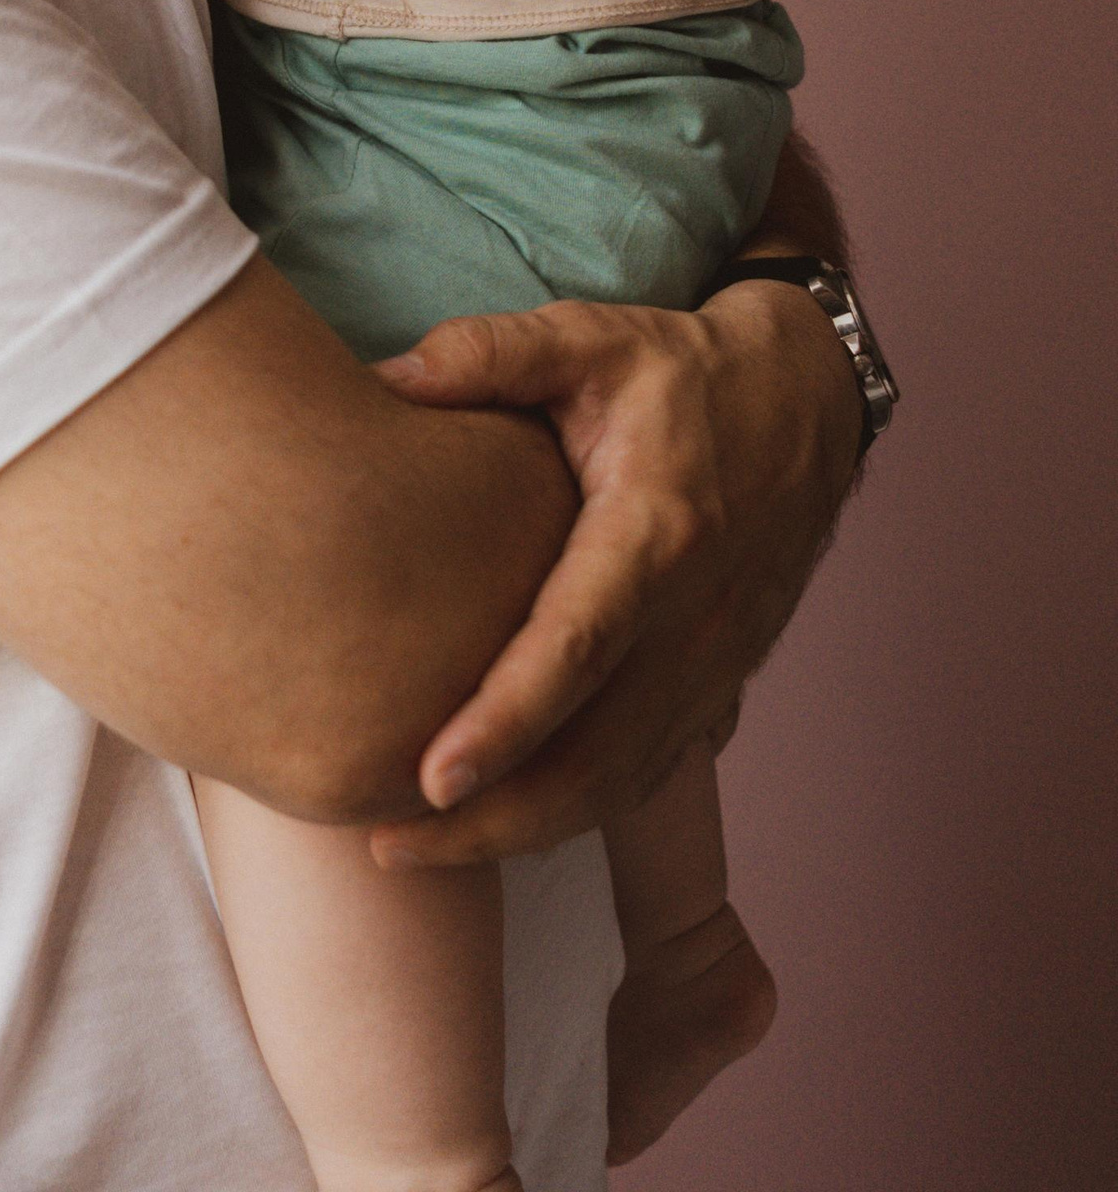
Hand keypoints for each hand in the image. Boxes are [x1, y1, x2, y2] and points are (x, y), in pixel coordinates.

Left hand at [362, 280, 858, 865]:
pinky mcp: (720, 686)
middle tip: (386, 847)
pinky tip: (500, 824)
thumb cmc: (681, 371)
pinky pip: (648, 774)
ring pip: (623, 785)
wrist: (806, 403)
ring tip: (418, 852)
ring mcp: (716, 664)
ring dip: (527, 832)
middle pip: (597, 755)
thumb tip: (384, 376)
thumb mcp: (592, 339)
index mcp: (660, 533)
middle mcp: (695, 618)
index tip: (428, 778)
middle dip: (495, 818)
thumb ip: (490, 354)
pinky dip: (577, 814)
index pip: (578, 647)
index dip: (505, 721)